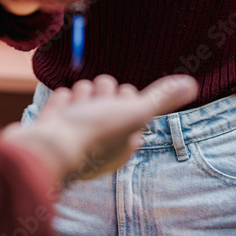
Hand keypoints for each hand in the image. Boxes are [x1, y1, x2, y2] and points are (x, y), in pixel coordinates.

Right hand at [0, 73, 198, 184]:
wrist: (43, 150)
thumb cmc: (92, 134)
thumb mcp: (134, 112)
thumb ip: (161, 99)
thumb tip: (193, 84)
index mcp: (121, 144)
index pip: (130, 105)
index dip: (124, 98)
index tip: (118, 104)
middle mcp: (98, 145)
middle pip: (105, 98)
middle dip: (100, 94)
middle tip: (95, 104)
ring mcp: (71, 138)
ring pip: (83, 97)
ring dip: (80, 96)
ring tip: (76, 107)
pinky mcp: (49, 131)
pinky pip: (60, 104)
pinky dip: (61, 103)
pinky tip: (61, 106)